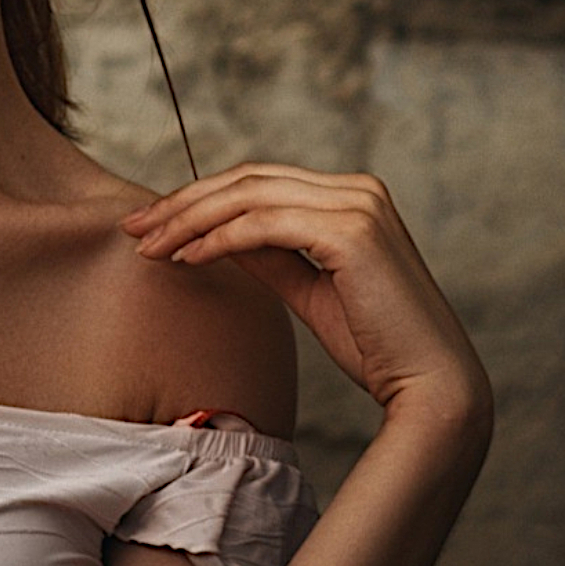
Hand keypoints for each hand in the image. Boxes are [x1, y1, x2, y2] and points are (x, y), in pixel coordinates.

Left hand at [120, 164, 489, 424]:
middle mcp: (358, 189)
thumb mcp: (309, 289)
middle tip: (134, 228)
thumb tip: (215, 235)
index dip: (201, 198)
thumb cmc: (374, 345)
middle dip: (184, 202)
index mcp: (354, 195)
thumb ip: (270, 255)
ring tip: (150, 248)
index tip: (152, 224)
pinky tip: (187, 259)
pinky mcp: (352, 232)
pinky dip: (218, 239)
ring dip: (190, 220)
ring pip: (249, 197)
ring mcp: (358, 205)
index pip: (260, 182)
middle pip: (248, 180)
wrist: (429, 385)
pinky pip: (263, 226)